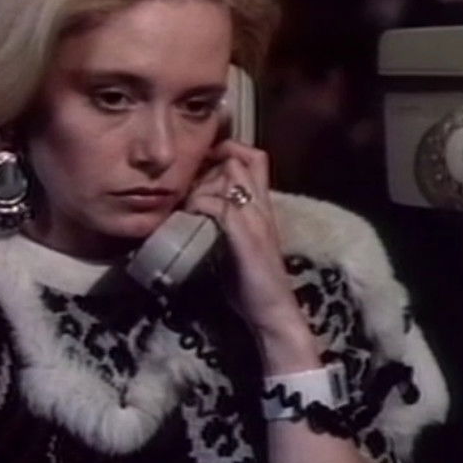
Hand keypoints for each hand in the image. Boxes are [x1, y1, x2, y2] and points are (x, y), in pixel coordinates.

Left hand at [185, 141, 319, 372]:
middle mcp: (263, 206)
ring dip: (202, 184)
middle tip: (190, 185)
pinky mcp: (245, 236)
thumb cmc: (253, 283)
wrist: (273, 312)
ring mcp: (256, 219)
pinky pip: (218, 205)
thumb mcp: (240, 242)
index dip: (228, 151)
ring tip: (188, 205)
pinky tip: (189, 219)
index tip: (204, 164)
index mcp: (264, 206)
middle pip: (241, 159)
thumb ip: (226, 222)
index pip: (254, 157)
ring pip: (229, 176)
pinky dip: (199, 205)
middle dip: (210, 164)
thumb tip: (196, 209)